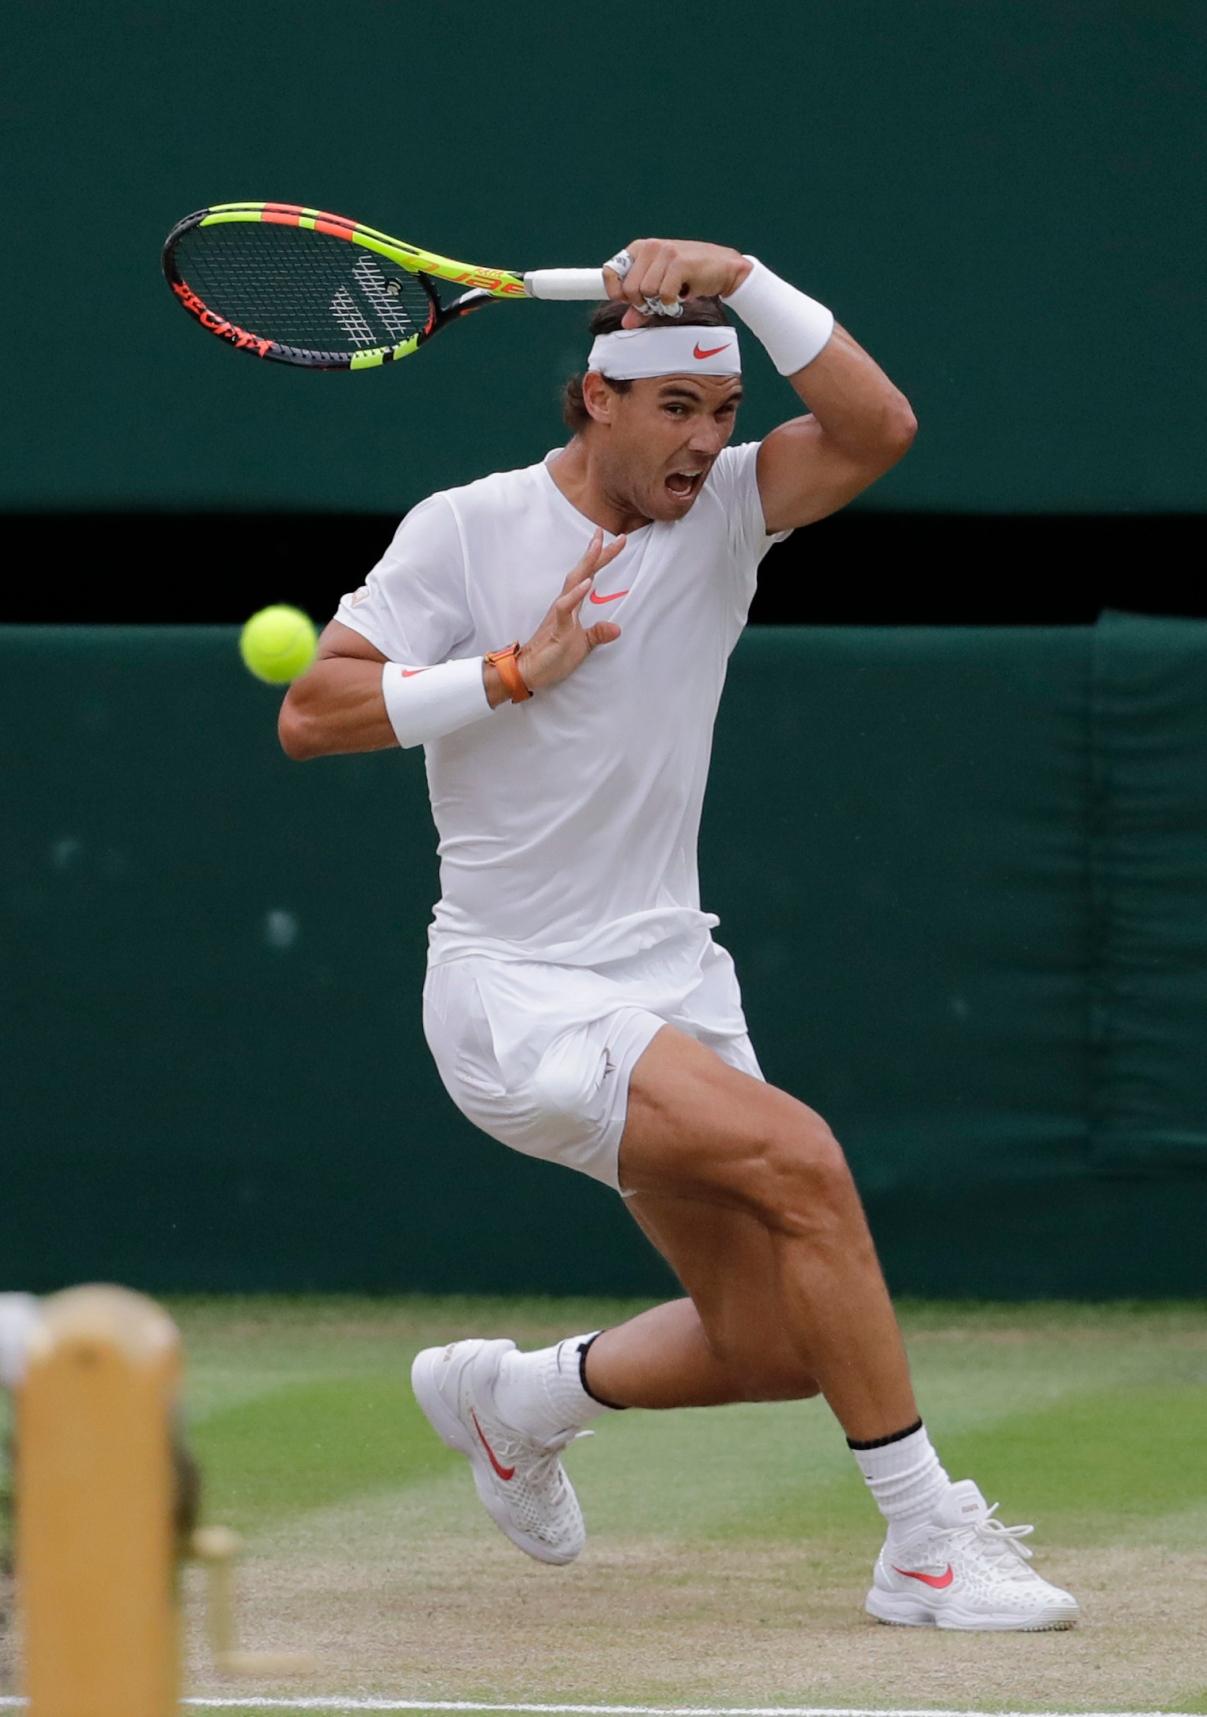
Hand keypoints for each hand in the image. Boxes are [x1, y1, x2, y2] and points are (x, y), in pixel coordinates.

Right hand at [515, 530, 624, 691]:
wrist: (528, 672)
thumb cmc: (553, 657)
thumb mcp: (583, 645)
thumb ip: (598, 634)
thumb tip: (617, 628)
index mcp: (571, 605)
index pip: (589, 576)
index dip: (602, 559)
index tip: (618, 540)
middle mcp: (565, 604)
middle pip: (583, 572)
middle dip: (597, 552)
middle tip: (608, 532)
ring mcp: (560, 614)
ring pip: (573, 582)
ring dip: (587, 564)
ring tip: (598, 545)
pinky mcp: (557, 628)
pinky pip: (565, 608)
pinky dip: (575, 595)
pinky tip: (587, 584)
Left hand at [603, 239, 751, 327]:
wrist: (725, 268)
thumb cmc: (692, 276)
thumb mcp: (662, 288)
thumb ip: (643, 304)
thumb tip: (626, 323)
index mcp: (641, 248)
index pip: (611, 270)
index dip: (616, 292)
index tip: (627, 302)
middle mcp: (651, 247)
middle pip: (630, 288)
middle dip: (643, 303)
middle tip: (659, 302)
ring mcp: (666, 252)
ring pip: (647, 292)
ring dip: (660, 303)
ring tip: (674, 296)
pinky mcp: (680, 263)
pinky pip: (664, 294)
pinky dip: (672, 303)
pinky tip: (683, 295)